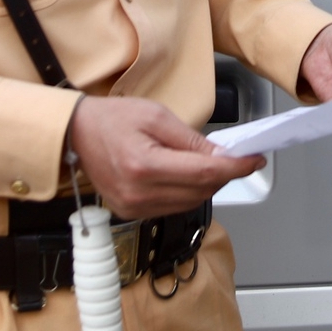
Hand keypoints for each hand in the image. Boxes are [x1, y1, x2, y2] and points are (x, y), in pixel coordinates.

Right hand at [65, 96, 262, 219]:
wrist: (76, 134)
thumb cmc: (113, 118)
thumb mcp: (157, 116)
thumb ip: (191, 140)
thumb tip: (222, 156)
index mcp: (145, 165)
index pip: (204, 174)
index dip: (236, 168)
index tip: (254, 160)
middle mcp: (139, 194)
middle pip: (201, 191)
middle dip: (225, 175)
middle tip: (237, 157)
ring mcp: (134, 208)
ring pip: (190, 203)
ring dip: (209, 185)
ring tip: (213, 164)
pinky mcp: (131, 213)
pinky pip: (173, 207)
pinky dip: (189, 193)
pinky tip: (189, 175)